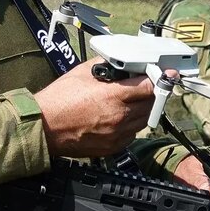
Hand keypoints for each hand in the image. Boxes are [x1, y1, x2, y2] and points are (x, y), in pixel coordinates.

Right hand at [34, 58, 153, 157]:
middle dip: (151, 93)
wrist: (43, 127)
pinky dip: (131, 124)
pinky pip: (133, 134)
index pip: (149, 86)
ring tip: (130, 101)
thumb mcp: (82, 73)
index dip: (158, 79)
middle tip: (146, 86)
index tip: (165, 75)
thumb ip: (106, 66)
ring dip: (143, 109)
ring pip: (144, 120)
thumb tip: (121, 63)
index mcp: (113, 96)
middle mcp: (119, 117)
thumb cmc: (58, 101)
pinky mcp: (113, 147)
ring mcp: (117, 135)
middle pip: (151, 104)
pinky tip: (120, 117)